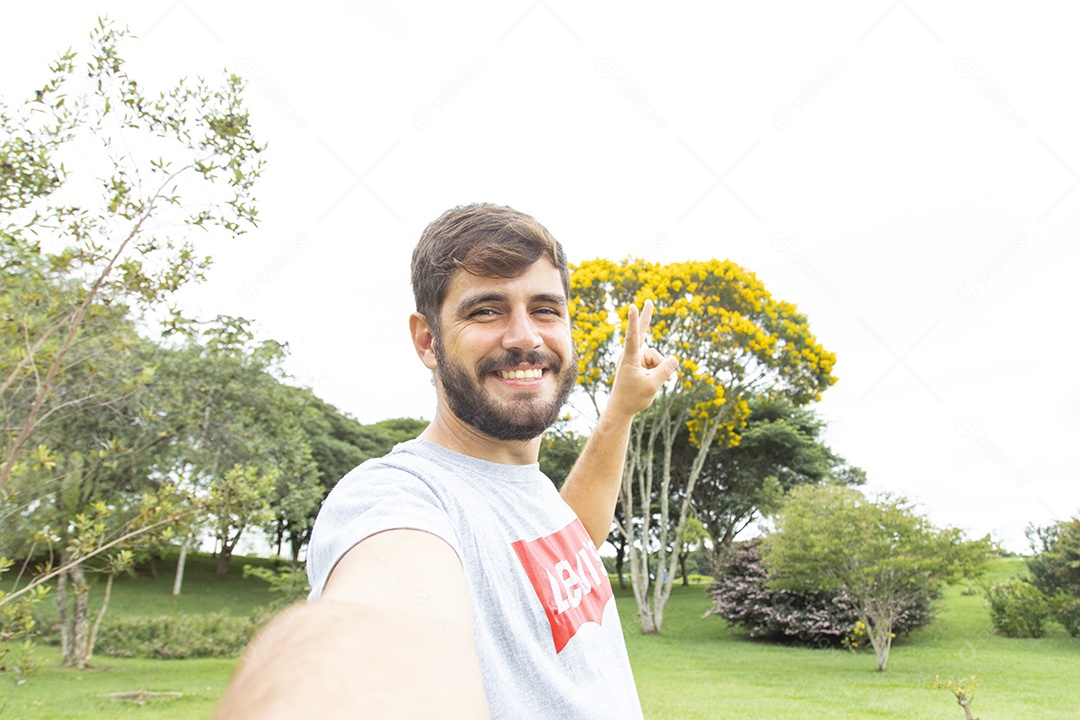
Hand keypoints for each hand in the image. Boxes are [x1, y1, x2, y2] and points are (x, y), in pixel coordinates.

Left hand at [606, 300, 677, 418]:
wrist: (622, 408)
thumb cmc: (634, 398)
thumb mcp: (653, 386)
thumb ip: (664, 371)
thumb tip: (675, 359)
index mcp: (630, 359)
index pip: (633, 337)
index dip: (634, 322)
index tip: (632, 307)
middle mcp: (631, 355)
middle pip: (641, 333)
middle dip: (646, 317)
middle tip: (649, 301)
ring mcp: (635, 359)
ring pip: (656, 357)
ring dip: (660, 369)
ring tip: (656, 382)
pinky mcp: (639, 364)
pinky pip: (654, 362)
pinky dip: (659, 371)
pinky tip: (660, 381)